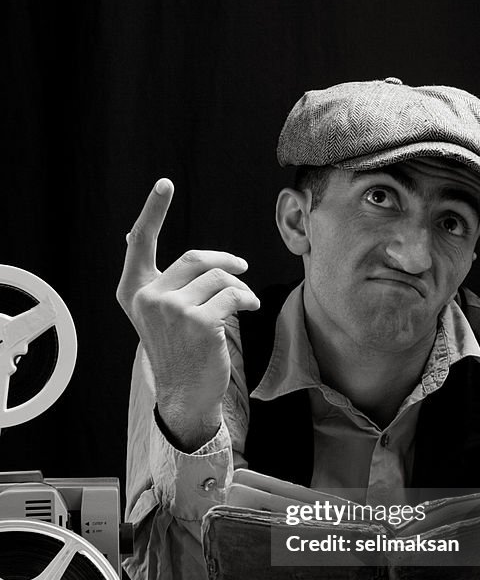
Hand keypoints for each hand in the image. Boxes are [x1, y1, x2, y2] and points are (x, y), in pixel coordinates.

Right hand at [116, 178, 259, 450]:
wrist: (186, 395)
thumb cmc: (178, 351)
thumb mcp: (158, 313)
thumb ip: (156, 279)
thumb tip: (128, 234)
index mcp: (133, 292)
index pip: (140, 243)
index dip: (152, 211)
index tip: (164, 184)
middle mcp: (148, 298)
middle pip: (196, 259)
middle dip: (225, 261)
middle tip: (242, 267)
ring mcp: (172, 310)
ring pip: (219, 277)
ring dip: (239, 287)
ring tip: (245, 301)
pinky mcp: (199, 322)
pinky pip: (233, 294)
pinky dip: (246, 298)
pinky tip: (250, 307)